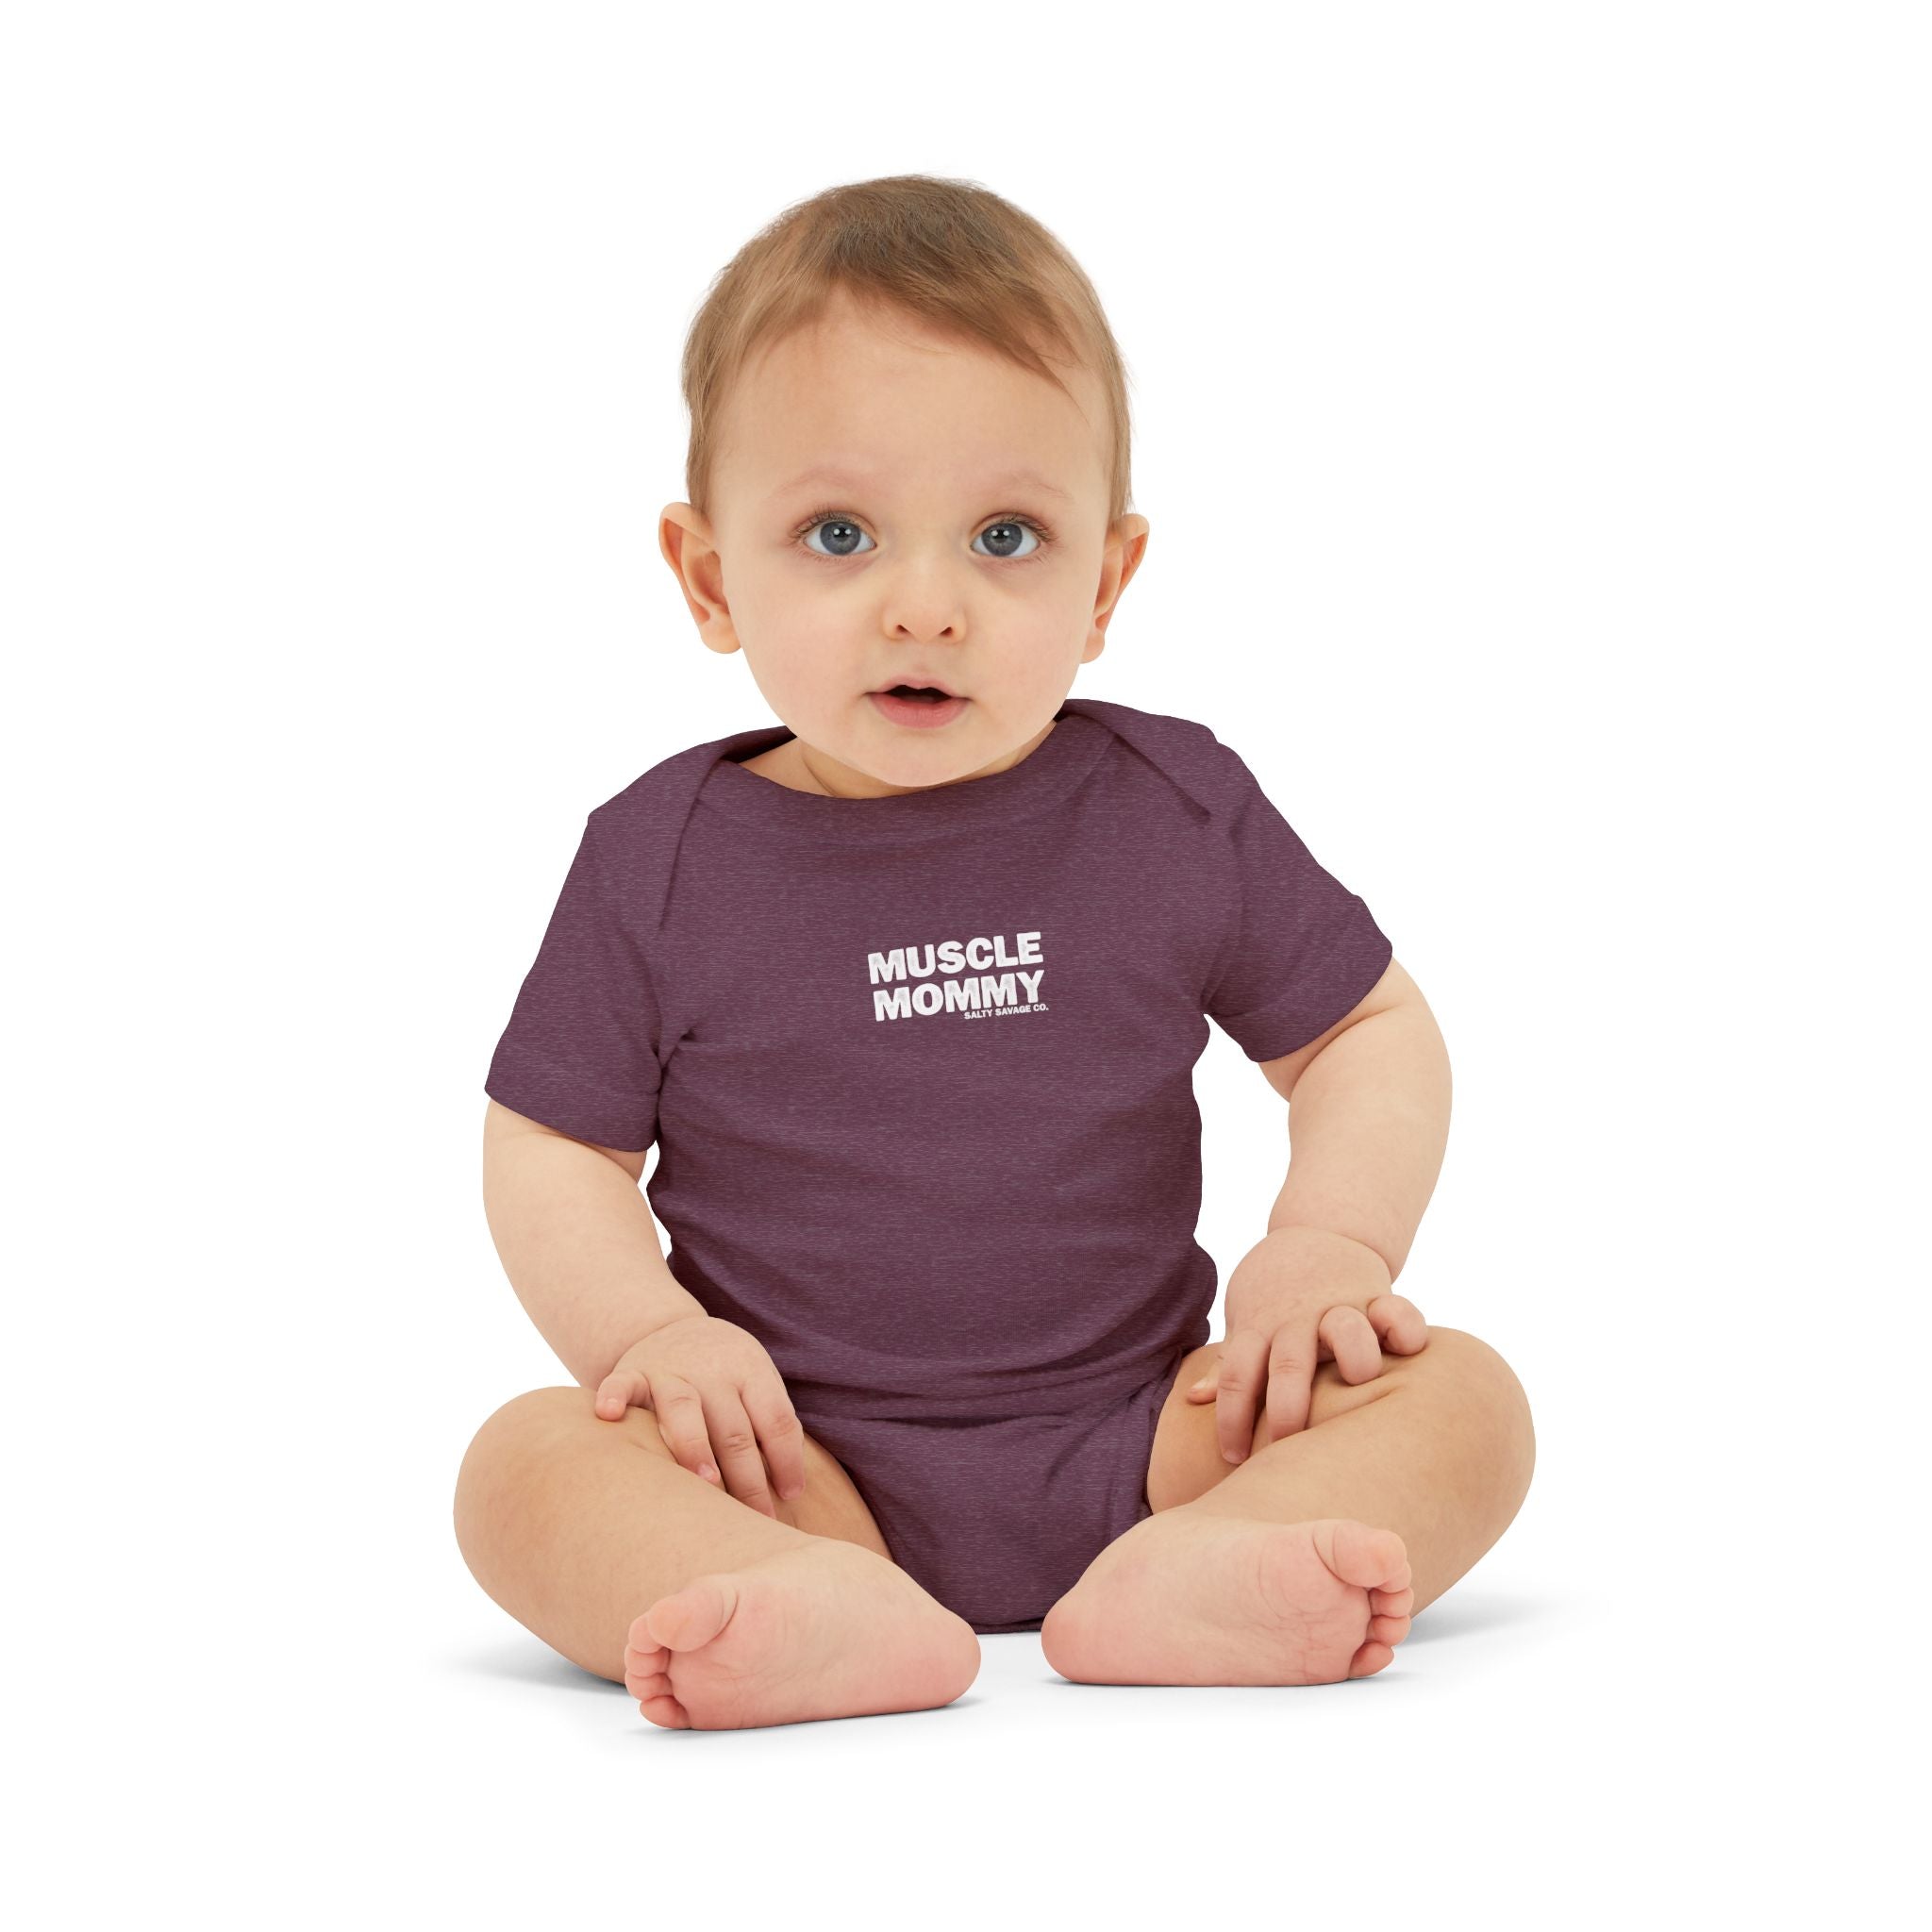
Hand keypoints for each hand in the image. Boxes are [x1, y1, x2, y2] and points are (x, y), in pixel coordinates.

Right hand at [593, 1314, 806, 1518]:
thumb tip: (792, 1489)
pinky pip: (620, 1383)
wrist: (674, 1328)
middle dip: (747, 1479)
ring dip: (695, 1447)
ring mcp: (671, 1371)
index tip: (790, 1496)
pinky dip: (613, 1396)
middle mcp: (712, 1371)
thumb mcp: (756, 1382)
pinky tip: (607, 1415)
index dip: (786, 1460)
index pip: (775, 1419)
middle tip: (756, 1517)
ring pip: (683, 1410)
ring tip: (706, 1482)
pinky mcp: (634, 1372)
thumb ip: (771, 1423)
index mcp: (750, 1371)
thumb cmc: (725, 1372)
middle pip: (734, 1429)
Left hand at [1185, 1226, 1428, 1464]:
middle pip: (1289, 1365)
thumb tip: (1193, 1400)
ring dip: (1354, 1357)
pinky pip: (1398, 1311)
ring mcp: (1339, 1306)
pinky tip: (1410, 1350)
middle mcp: (1299, 1319)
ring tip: (1360, 1380)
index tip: (1232, 1459)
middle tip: (1289, 1448)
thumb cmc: (1277, 1291)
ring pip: (1347, 1330)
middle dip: (1288, 1409)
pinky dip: (1405, 1328)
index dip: (1232, 1420)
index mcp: (1260, 1327)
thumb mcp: (1248, 1319)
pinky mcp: (1377, 1296)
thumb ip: (1229, 1361)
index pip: (1236, 1376)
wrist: (1320, 1228)